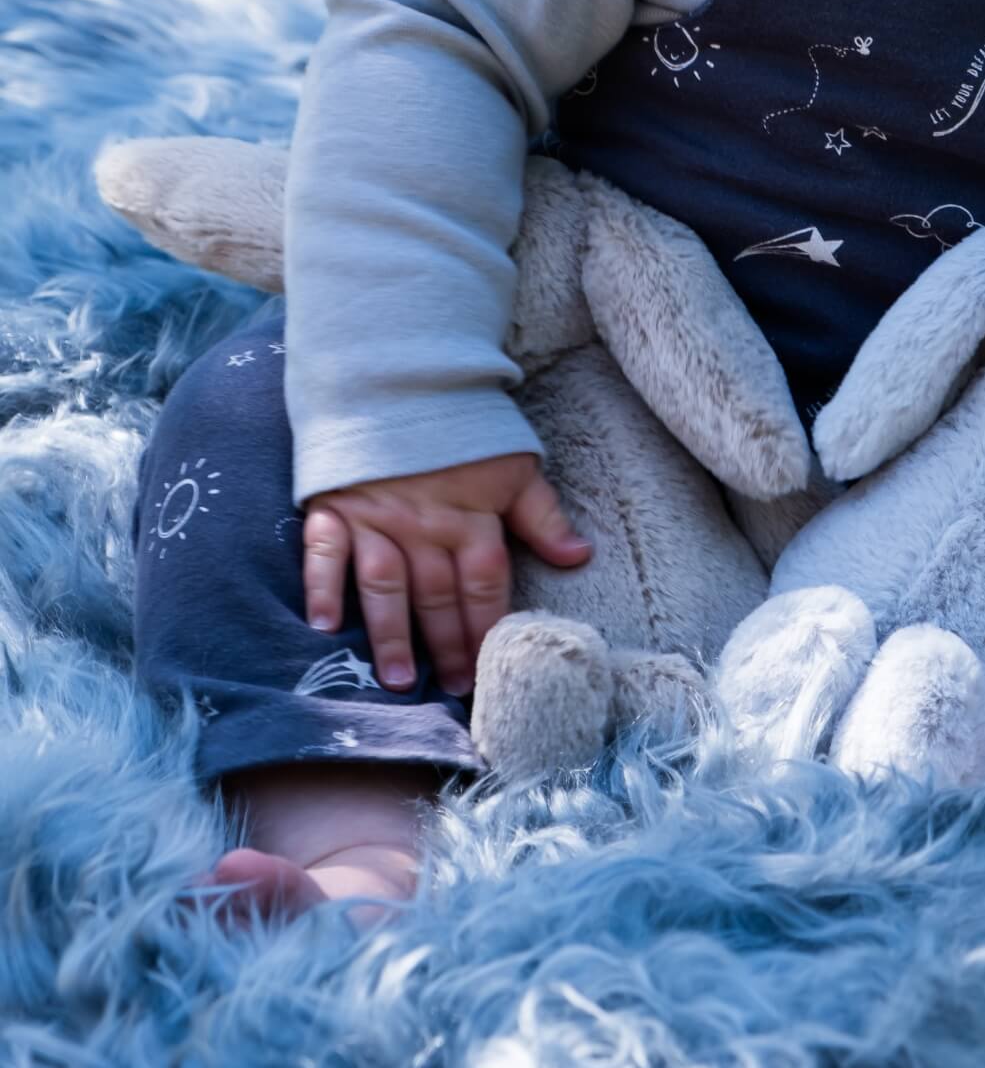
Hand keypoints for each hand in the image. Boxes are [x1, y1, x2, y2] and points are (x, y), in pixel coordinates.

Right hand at [301, 454, 590, 695]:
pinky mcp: (334, 506)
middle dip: (448, 645)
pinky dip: (321, 587)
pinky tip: (323, 626)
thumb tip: (581, 557)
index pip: (485, 582)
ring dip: (392, 633)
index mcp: (471, 515)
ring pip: (385, 584)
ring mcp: (376, 517)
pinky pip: (324, 551)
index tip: (494, 669)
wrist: (400, 377)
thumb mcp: (515, 464)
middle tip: (454, 689)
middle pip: (438, 593)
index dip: (490, 627)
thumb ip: (543, 515)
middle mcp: (424, 523)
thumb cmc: (462, 428)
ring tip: (399, 679)